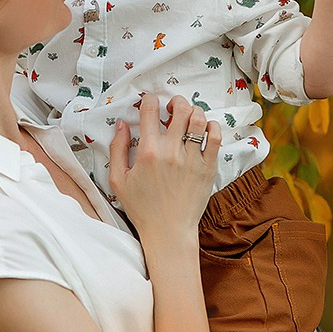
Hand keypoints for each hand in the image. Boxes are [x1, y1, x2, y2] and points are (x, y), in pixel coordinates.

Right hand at [107, 94, 219, 241]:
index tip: (149, 102)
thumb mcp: (118, 180)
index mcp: (148, 152)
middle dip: (175, 101)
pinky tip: (204, 129)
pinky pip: (215, 137)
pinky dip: (211, 126)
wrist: (168, 231)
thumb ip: (117, 148)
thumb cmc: (142, 208)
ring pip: (198, 119)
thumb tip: (122, 124)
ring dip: (193, 111)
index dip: (149, 100)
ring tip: (188, 118)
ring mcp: (192, 159)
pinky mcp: (208, 167)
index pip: (150, 110)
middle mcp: (171, 151)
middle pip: (180, 109)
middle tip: (171, 108)